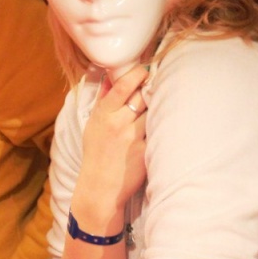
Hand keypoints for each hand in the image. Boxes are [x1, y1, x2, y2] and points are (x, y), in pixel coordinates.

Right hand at [73, 66, 148, 221]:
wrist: (100, 188)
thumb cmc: (95, 154)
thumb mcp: (92, 125)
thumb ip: (102, 100)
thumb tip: (110, 77)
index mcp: (103, 114)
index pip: (123, 86)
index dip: (138, 74)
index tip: (146, 70)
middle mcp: (118, 123)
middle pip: (142, 96)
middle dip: (150, 89)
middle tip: (157, 84)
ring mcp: (133, 137)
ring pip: (153, 112)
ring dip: (158, 107)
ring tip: (163, 103)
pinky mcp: (146, 151)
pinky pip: (157, 131)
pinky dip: (161, 125)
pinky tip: (165, 124)